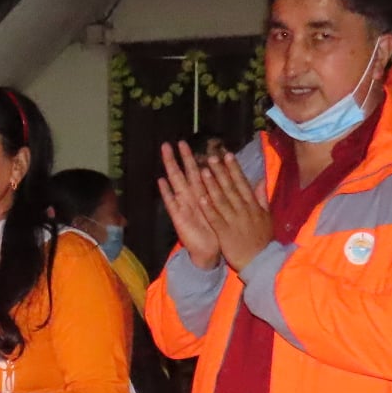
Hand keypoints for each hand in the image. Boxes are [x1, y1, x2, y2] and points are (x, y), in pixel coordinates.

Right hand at [155, 142, 222, 270]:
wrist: (211, 251)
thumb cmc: (218, 230)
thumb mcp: (225, 208)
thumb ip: (227, 192)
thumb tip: (231, 176)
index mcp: (203, 193)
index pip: (198, 171)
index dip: (194, 157)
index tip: (190, 142)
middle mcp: (192, 197)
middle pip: (185, 172)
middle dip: (180, 157)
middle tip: (175, 141)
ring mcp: (183, 205)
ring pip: (176, 182)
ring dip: (171, 166)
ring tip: (165, 151)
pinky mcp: (179, 217)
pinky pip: (171, 203)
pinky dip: (166, 192)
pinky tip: (161, 181)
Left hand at [195, 155, 273, 271]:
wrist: (261, 261)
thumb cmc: (262, 239)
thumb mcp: (266, 216)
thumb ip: (261, 198)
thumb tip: (261, 180)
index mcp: (252, 205)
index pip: (242, 183)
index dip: (234, 169)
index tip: (227, 155)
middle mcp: (244, 210)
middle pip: (230, 188)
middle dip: (220, 172)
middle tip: (211, 157)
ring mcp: (234, 221)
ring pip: (222, 200)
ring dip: (212, 185)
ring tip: (203, 172)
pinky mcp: (226, 233)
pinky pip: (216, 219)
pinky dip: (209, 209)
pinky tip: (201, 198)